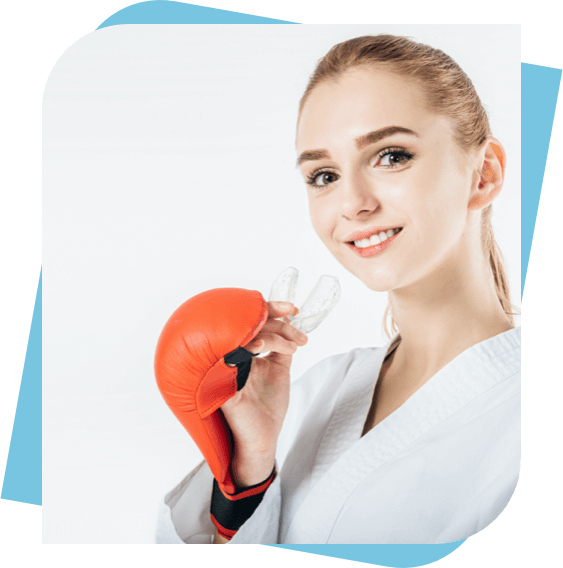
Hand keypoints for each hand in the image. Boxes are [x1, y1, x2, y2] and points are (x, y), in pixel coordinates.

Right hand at [220, 302, 307, 480]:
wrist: (264, 438)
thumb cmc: (268, 407)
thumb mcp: (280, 370)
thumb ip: (282, 348)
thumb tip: (290, 325)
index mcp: (243, 353)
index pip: (253, 324)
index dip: (270, 310)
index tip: (292, 309)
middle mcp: (233, 357)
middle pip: (249, 326)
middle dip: (278, 323)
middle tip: (298, 334)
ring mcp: (227, 370)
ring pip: (244, 337)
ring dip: (272, 335)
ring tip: (293, 347)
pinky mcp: (224, 384)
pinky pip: (230, 359)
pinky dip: (247, 349)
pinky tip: (261, 347)